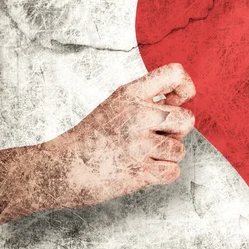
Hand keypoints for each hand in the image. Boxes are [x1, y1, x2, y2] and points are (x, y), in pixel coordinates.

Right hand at [0, 63, 195, 225]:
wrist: (61, 168)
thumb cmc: (92, 136)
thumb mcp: (116, 104)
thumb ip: (148, 99)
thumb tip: (185, 97)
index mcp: (131, 94)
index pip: (176, 74)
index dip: (186, 87)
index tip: (178, 100)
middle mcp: (137, 115)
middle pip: (187, 119)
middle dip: (177, 132)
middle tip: (155, 136)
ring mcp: (139, 144)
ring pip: (180, 150)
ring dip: (165, 156)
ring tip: (142, 154)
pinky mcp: (140, 171)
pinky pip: (173, 171)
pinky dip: (161, 174)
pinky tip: (141, 169)